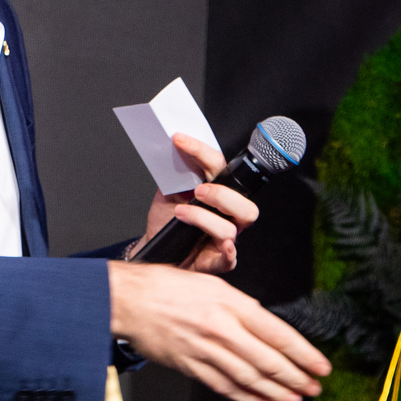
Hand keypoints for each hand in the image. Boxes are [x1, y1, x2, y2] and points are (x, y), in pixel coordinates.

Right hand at [108, 262, 330, 400]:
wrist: (128, 300)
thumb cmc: (167, 287)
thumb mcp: (212, 284)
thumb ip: (241, 307)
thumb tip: (265, 327)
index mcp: (231, 303)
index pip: (277, 333)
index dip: (303, 353)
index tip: (320, 366)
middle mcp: (221, 328)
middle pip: (267, 360)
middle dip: (296, 377)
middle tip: (314, 388)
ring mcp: (205, 350)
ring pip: (249, 377)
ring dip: (276, 392)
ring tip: (295, 399)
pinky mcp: (190, 367)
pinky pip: (224, 386)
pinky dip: (247, 397)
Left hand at [135, 133, 254, 273]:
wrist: (155, 249)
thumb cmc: (166, 221)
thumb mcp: (168, 191)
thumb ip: (177, 173)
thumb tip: (173, 147)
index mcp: (219, 192)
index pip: (220, 167)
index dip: (201, 151)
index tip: (179, 140)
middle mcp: (227, 215)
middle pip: (244, 204)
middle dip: (222, 194)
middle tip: (198, 191)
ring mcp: (225, 238)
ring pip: (232, 229)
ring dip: (204, 219)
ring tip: (180, 213)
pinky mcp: (218, 260)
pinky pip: (231, 258)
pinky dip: (229, 251)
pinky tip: (223, 244)